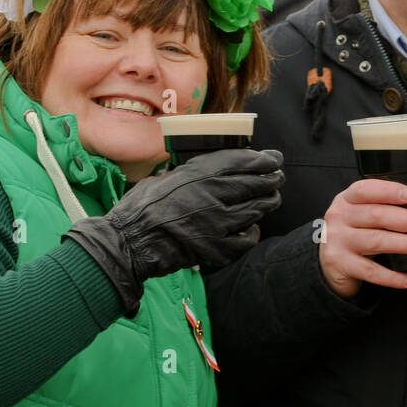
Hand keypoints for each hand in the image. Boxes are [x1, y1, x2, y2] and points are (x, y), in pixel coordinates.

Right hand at [65, 148, 284, 313]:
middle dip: (272, 180)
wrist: (130, 241)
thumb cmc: (141, 207)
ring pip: (257, 209)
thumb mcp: (164, 176)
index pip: (244, 161)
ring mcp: (218, 222)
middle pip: (257, 184)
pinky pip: (247, 239)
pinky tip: (250, 229)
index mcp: (200, 173)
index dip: (264, 160)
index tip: (274, 159)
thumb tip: (204, 166)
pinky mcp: (217, 247)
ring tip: (270, 199)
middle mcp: (214, 195)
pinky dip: (252, 233)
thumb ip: (188, 172)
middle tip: (277, 178)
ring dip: (267, 203)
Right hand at [317, 178, 406, 298]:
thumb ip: (380, 207)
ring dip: (406, 244)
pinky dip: (393, 277)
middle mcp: (339, 218)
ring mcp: (338, 241)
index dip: (388, 191)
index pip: (365, 190)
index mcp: (346, 200)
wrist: (327, 259)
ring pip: (377, 241)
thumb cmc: (352, 231)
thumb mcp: (358, 212)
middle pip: (376, 216)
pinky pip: (372, 272)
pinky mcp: (340, 264)